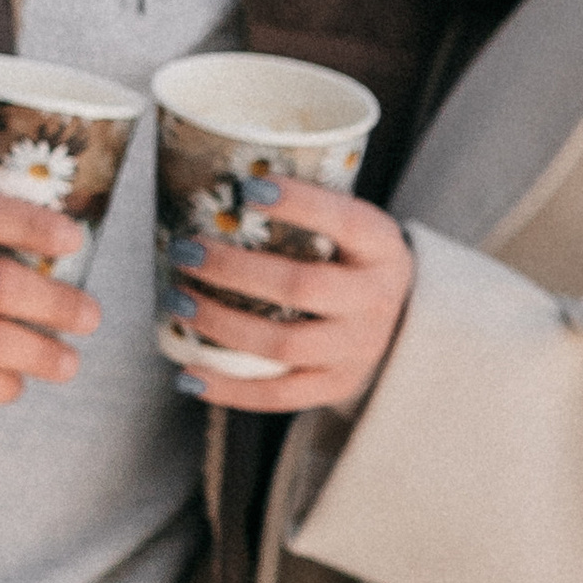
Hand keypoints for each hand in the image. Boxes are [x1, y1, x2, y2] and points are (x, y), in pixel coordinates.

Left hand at [164, 182, 413, 414]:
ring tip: (180, 302)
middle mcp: (375, 300)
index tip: (248, 189)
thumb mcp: (353, 228)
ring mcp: (357, 349)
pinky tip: (189, 373)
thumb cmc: (355, 262)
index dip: (298, 204)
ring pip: (283, 344)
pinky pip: (278, 395)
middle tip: (186, 251)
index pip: (343, 221)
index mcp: (381, 248)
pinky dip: (229, 388)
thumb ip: (308, 213)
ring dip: (222, 323)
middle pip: (301, 287)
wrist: (403, 323)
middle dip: (233, 270)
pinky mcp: (335, 386)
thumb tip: (222, 187)